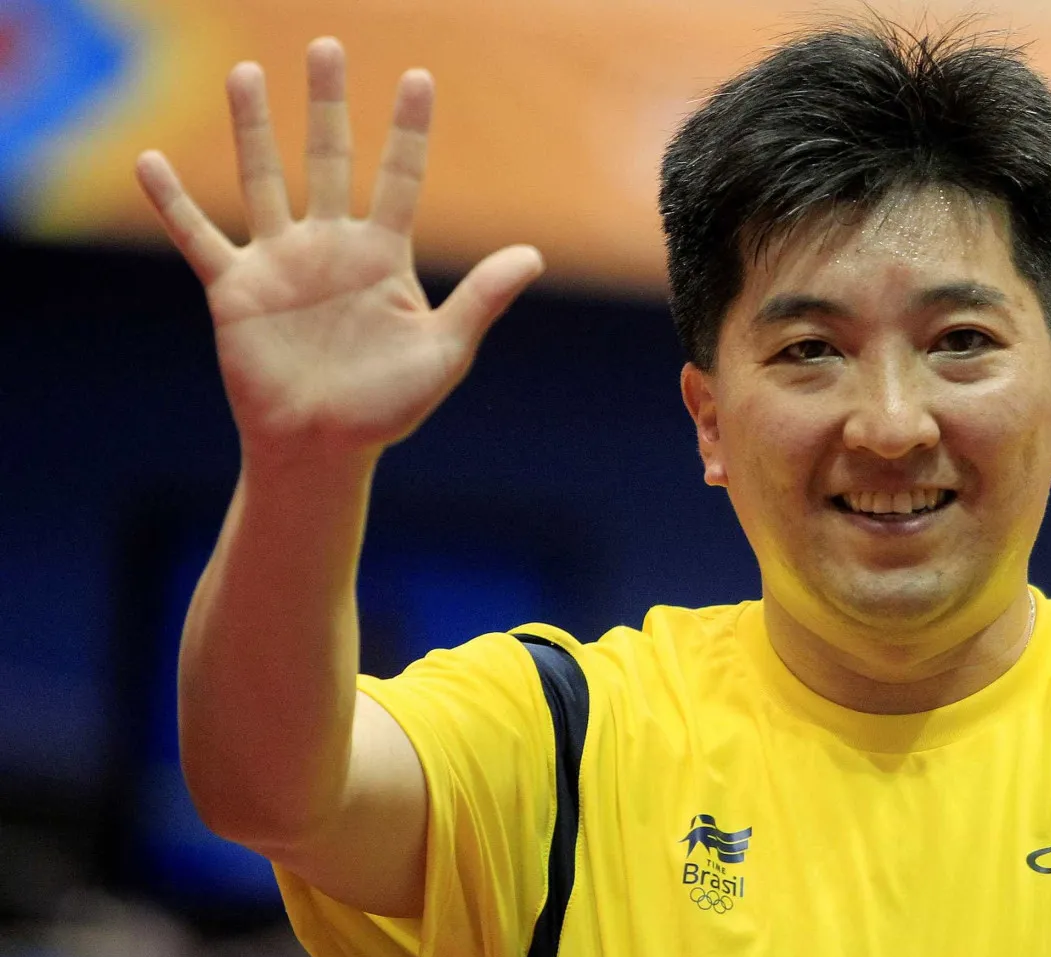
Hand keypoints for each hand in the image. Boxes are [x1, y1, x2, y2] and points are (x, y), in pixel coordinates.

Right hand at [135, 38, 542, 464]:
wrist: (322, 450)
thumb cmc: (387, 408)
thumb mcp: (444, 352)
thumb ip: (481, 300)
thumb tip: (534, 255)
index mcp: (384, 257)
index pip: (400, 177)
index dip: (409, 129)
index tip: (419, 76)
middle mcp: (331, 247)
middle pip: (329, 158)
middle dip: (328, 104)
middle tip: (327, 45)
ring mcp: (280, 264)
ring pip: (264, 180)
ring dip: (252, 129)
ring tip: (246, 73)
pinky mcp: (235, 290)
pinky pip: (199, 237)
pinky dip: (174, 203)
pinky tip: (148, 162)